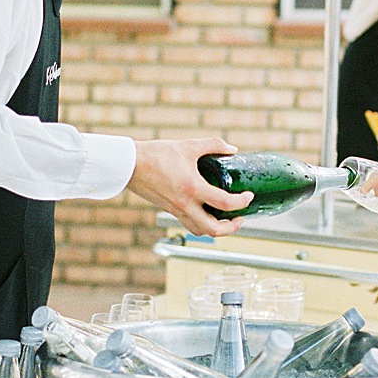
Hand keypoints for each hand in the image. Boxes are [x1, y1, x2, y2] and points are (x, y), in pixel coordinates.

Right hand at [128, 138, 250, 236]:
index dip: (242, 202)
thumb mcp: (189, 145)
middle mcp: (185, 204)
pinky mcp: (169, 210)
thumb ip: (213, 145)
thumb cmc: (156, 154)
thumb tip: (232, 150)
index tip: (248, 196)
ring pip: (200, 231)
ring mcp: (176, 210)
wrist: (128, 164)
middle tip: (241, 218)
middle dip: (232, 228)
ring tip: (227, 219)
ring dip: (216, 230)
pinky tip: (207, 213)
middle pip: (214, 230)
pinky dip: (201, 225)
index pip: (226, 204)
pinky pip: (188, 224)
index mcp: (193, 189)